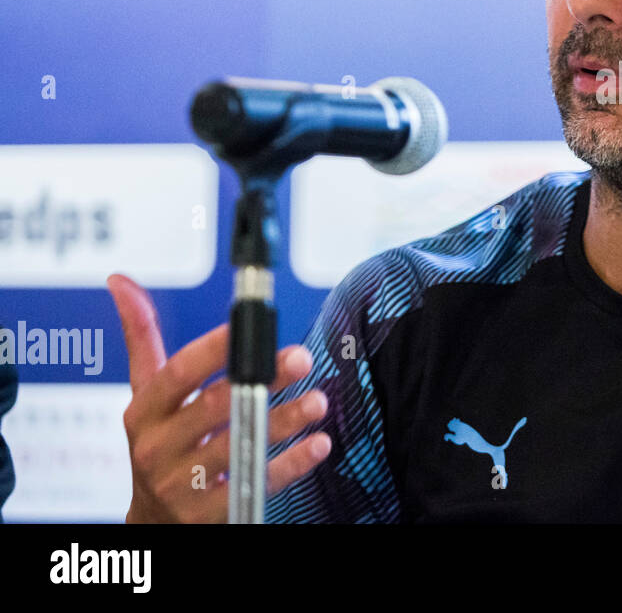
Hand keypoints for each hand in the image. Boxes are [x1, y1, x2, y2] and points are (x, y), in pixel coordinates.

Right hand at [107, 273, 331, 522]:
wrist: (153, 521)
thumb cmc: (159, 444)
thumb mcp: (145, 395)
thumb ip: (142, 339)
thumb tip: (121, 283)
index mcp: (144, 412)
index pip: (178, 374)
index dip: (213, 349)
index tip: (250, 327)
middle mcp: (158, 448)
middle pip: (215, 407)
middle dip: (261, 379)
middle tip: (301, 358)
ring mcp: (181, 485)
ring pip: (238, 446)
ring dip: (283, 421)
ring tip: (318, 401)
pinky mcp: (208, 515)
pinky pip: (254, 485)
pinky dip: (290, 465)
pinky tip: (317, 444)